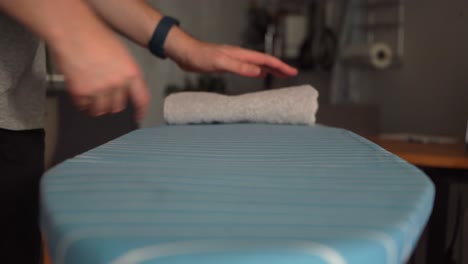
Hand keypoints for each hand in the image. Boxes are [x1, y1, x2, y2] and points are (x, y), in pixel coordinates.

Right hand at [50, 26, 149, 120]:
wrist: (71, 30)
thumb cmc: (94, 35)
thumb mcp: (120, 54)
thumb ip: (124, 72)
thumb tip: (123, 88)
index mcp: (131, 72)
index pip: (142, 99)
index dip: (140, 111)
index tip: (138, 116)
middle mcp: (118, 83)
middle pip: (118, 106)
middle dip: (112, 104)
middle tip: (105, 97)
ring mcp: (99, 89)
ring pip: (100, 109)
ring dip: (96, 106)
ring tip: (91, 96)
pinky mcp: (82, 92)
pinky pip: (83, 105)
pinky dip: (82, 102)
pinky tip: (81, 93)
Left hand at [165, 29, 297, 77]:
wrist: (184, 52)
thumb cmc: (199, 56)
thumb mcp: (220, 62)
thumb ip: (239, 67)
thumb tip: (258, 71)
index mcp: (241, 54)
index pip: (266, 60)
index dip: (280, 66)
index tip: (292, 73)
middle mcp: (240, 55)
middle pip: (264, 61)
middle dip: (279, 67)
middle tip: (291, 75)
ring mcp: (234, 59)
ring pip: (257, 64)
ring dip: (270, 69)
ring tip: (280, 75)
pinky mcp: (227, 64)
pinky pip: (248, 68)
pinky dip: (258, 71)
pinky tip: (259, 74)